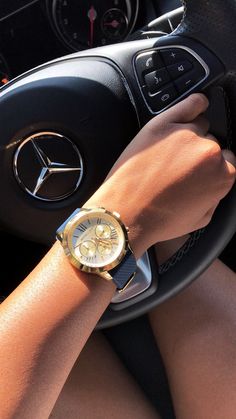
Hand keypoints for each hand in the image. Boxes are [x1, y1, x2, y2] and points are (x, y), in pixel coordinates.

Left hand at [87, 94, 235, 258]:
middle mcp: (208, 152)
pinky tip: (196, 107)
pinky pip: (191, 103)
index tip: (199, 170)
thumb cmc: (158, 220)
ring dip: (190, 135)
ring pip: (199, 125)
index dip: (212, 167)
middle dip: (199, 154)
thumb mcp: (200, 220)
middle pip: (212, 142)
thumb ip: (216, 197)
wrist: (125, 213)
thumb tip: (217, 182)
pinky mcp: (163, 124)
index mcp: (222, 176)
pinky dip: (196, 104)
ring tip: (170, 153)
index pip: (228, 160)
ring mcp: (186, 135)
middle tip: (179, 168)